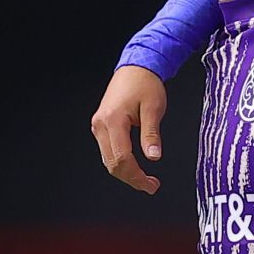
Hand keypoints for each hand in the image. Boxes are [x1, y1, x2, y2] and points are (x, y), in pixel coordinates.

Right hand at [91, 66, 165, 193]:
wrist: (135, 67)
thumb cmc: (145, 83)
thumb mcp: (153, 108)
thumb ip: (152, 134)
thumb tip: (154, 157)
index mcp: (113, 120)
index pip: (122, 158)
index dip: (137, 176)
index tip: (152, 185)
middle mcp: (101, 124)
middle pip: (112, 164)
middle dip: (131, 179)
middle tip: (151, 186)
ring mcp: (99, 125)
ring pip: (108, 160)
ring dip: (126, 173)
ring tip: (146, 179)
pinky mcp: (101, 125)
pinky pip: (108, 151)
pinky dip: (120, 162)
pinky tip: (135, 166)